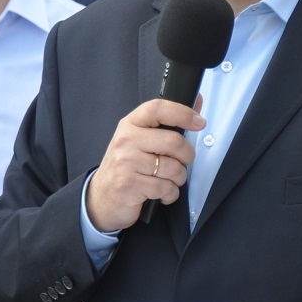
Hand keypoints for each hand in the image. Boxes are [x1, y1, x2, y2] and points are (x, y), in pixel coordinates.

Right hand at [85, 99, 204, 231]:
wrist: (101, 198)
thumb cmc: (126, 167)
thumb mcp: (141, 141)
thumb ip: (168, 124)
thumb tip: (197, 102)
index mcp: (130, 124)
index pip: (158, 109)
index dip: (183, 113)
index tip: (199, 122)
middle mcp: (126, 140)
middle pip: (173, 142)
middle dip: (187, 156)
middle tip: (182, 162)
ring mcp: (126, 162)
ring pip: (174, 168)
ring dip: (178, 179)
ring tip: (167, 180)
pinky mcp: (129, 184)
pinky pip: (166, 188)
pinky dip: (170, 194)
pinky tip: (160, 194)